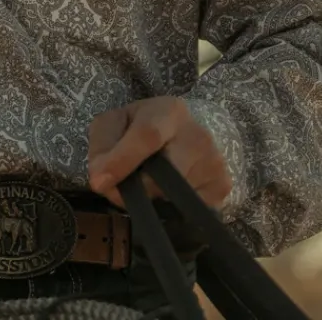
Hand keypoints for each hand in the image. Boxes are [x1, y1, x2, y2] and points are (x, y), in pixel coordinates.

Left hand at [87, 95, 231, 209]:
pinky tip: (165, 191)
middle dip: (135, 188)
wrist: (185, 134)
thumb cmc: (143, 126)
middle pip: (163, 174)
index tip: (99, 182)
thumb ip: (102, 145)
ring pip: (173, 197)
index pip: (147, 136)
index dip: (121, 161)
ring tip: (145, 184)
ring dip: (150, 199)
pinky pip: (188, 210)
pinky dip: (169, 207)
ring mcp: (215, 162)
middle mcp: (198, 135)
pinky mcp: (222, 187)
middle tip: (119, 189)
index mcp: (169, 111)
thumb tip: (100, 178)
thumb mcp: (115, 123)